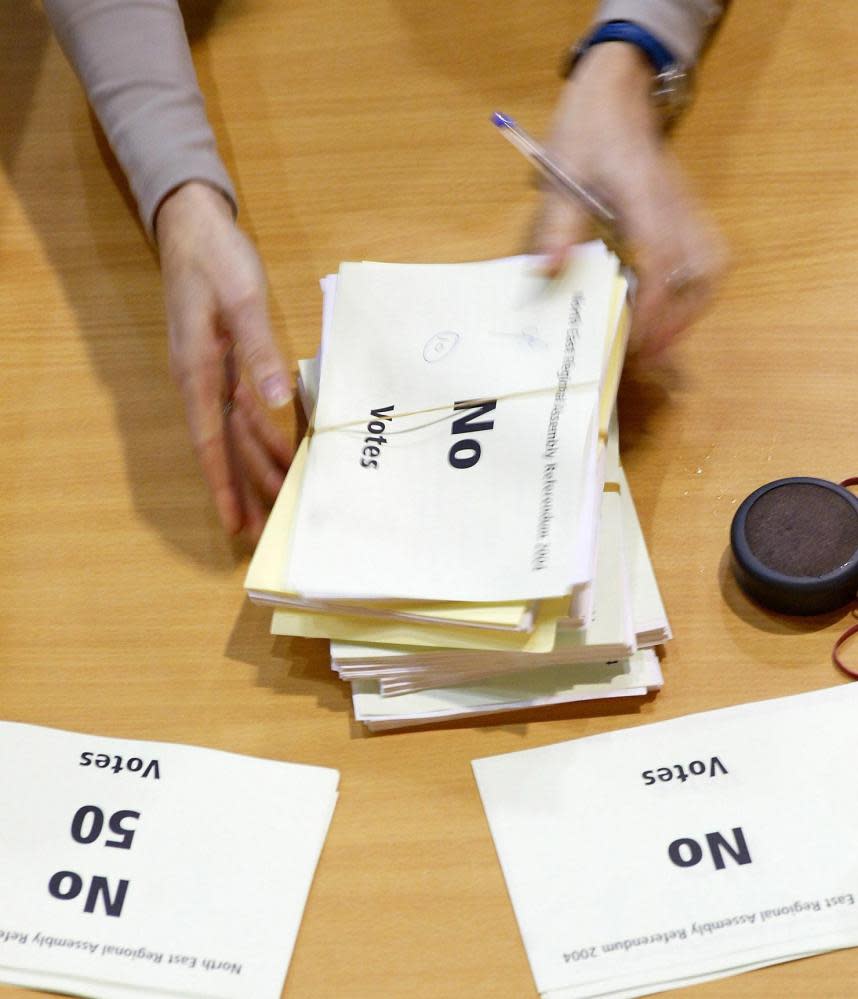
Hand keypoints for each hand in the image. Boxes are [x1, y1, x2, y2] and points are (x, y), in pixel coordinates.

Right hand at [155, 182, 292, 539]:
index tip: (232, 522)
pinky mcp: (223, 361)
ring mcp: (210, 372)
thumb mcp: (241, 298)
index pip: (210, 442)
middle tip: (259, 530)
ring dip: (254, 466)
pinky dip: (260, 434)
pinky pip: (241, 409)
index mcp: (198, 371)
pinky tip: (280, 451)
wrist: (192, 225)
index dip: (223, 484)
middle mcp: (200, 381)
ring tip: (275, 502)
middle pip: (223, 447)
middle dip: (242, 489)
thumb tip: (275, 401)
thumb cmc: (214, 259)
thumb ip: (259, 350)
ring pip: (234, 432)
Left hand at [533, 43, 725, 354]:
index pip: (659, 257)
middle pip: (701, 269)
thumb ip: (556, 226)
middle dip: (680, 318)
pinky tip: (671, 311)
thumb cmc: (588, 131)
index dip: (650, 303)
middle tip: (648, 353)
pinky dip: (695, 291)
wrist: (619, 92)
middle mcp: (677, 204)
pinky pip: (707, 258)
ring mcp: (689, 208)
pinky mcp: (689, 213)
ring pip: (711, 266)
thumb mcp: (560, 176)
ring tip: (661, 340)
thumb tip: (549, 271)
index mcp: (644, 195)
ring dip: (693, 309)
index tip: (631, 337)